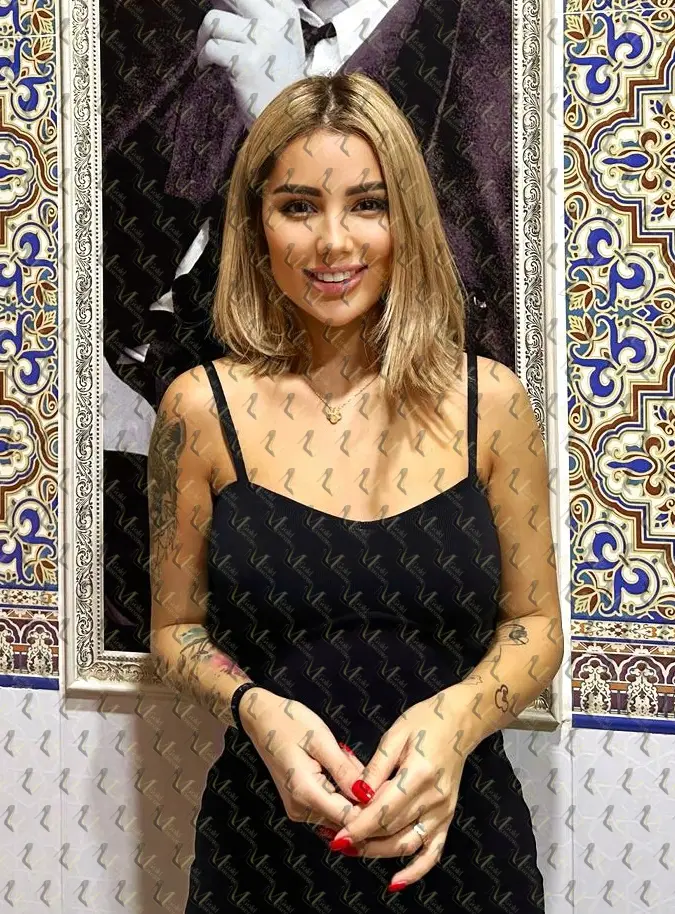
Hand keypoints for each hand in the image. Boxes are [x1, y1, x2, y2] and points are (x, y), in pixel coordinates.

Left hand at [195, 0, 305, 124]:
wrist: (289, 119)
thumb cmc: (280, 84)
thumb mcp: (281, 42)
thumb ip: (260, 19)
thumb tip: (222, 3)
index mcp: (286, 12)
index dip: (230, 1)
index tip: (223, 7)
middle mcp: (275, 22)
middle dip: (214, 8)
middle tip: (210, 26)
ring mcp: (260, 41)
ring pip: (214, 20)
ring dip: (204, 37)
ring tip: (207, 52)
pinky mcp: (244, 61)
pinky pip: (212, 47)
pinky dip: (203, 57)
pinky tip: (207, 66)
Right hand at [238, 687, 371, 833]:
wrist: (261, 718)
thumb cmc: (289, 722)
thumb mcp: (321, 740)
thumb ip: (344, 770)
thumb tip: (368, 796)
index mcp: (305, 793)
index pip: (349, 818)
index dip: (373, 808)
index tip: (390, 788)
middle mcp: (301, 809)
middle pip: (346, 816)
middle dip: (364, 795)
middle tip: (366, 763)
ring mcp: (299, 809)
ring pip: (340, 810)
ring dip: (353, 790)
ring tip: (346, 758)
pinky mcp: (301, 803)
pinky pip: (330, 803)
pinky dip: (342, 788)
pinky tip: (340, 764)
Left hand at [326, 688, 473, 889]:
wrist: (460, 721)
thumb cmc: (426, 721)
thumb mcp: (395, 734)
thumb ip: (376, 767)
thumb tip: (357, 794)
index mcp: (419, 774)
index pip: (383, 810)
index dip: (358, 826)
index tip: (337, 835)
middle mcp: (434, 797)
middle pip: (392, 829)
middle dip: (361, 839)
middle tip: (334, 840)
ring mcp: (443, 810)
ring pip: (407, 844)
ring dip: (378, 853)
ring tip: (352, 850)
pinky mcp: (447, 816)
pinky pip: (433, 852)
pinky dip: (416, 871)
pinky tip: (396, 881)